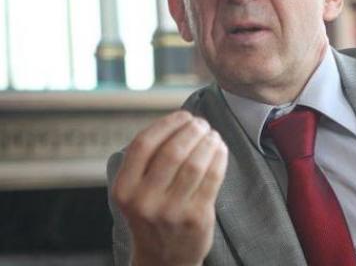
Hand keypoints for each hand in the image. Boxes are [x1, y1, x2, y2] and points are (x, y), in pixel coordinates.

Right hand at [112, 110, 227, 265]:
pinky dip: (219, 158)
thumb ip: (148, 161)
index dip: (166, 124)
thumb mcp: (136, 192)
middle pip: (172, 151)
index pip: (143, 144)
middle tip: (202, 123)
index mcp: (124, 189)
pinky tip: (220, 149)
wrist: (163, 259)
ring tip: (213, 135)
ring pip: (195, 163)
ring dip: (208, 142)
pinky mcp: (196, 218)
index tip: (183, 115)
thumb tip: (179, 121)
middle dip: (192, 130)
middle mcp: (144, 201)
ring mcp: (171, 211)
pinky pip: (212, 178)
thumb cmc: (153, 214)